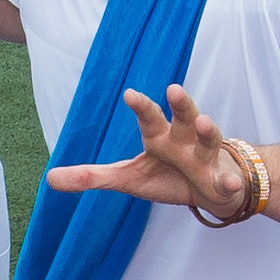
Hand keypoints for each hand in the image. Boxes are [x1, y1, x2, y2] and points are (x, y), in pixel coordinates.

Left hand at [46, 82, 253, 217]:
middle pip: (184, 117)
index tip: (130, 94)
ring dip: (207, 130)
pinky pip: (228, 181)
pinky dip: (230, 181)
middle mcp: (185, 141)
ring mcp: (206, 159)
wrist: (211, 189)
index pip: (149, 118)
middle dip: (181, 104)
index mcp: (160, 137)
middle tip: (173, 89)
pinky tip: (229, 183)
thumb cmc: (168, 175)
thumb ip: (92, 177)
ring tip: (204, 123)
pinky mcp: (223, 181)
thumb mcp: (128, 178)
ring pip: (208, 140)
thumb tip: (49, 179)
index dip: (141, 106)